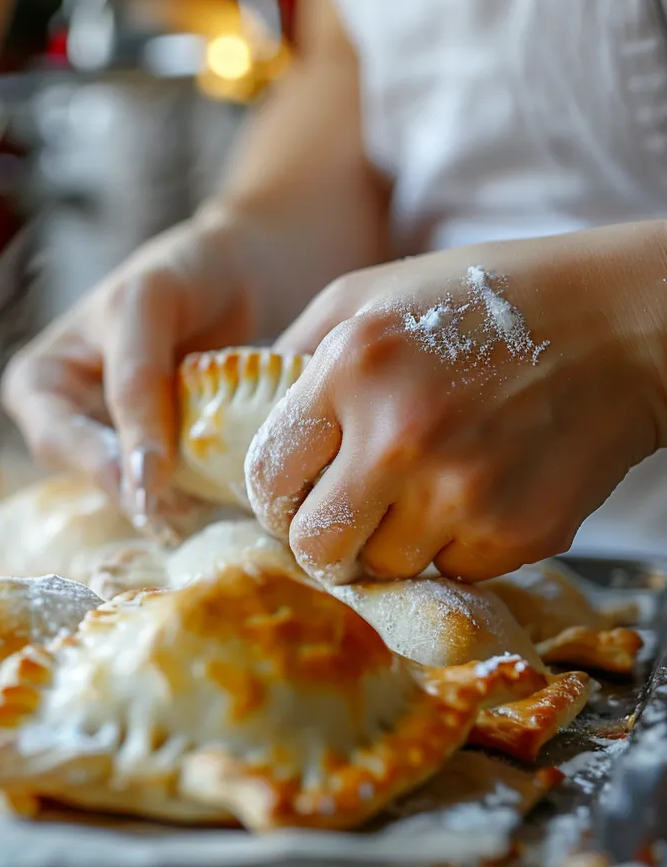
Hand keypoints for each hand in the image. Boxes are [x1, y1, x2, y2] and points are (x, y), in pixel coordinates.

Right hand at [0, 208, 260, 526]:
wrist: (243, 270)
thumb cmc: (179, 273)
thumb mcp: (142, 308)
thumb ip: (135, 382)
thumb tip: (141, 477)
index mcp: (38, 383)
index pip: (57, 439)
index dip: (99, 465)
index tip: (149, 489)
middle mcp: (69, 422)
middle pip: (92, 475)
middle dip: (138, 492)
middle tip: (182, 514)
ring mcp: (118, 444)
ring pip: (135, 491)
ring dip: (173, 502)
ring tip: (210, 505)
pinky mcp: (166, 460)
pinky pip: (175, 489)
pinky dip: (201, 493)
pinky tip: (228, 493)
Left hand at [247, 224, 666, 583]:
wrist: (622, 323)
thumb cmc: (482, 300)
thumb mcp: (366, 296)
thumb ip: (294, 355)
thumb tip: (243, 422)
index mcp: (350, 369)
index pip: (267, 477)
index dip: (272, 498)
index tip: (289, 499)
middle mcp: (399, 435)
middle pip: (316, 547)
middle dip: (321, 540)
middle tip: (341, 518)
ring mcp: (461, 491)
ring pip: (383, 568)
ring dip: (391, 541)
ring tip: (422, 489)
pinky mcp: (517, 533)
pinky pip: (451, 571)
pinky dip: (455, 545)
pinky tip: (477, 490)